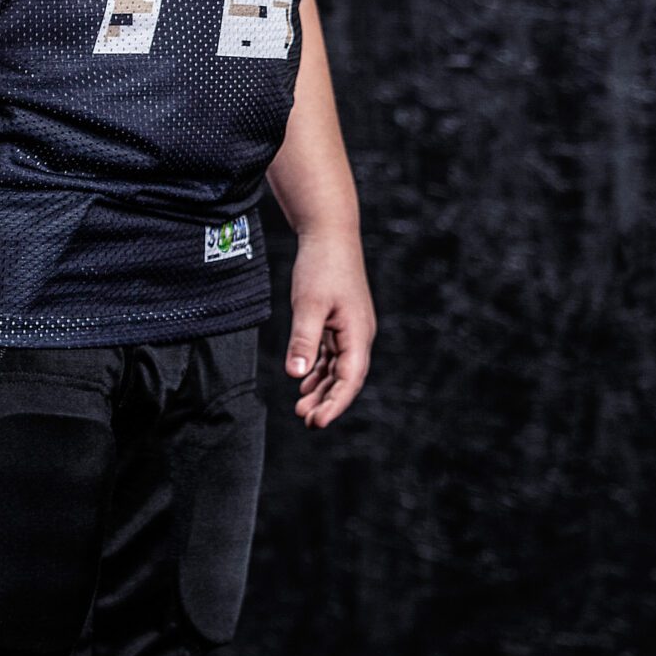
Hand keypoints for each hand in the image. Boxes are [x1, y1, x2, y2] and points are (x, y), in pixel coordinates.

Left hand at [284, 226, 374, 427]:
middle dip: (328, 401)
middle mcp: (359, 335)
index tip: (317, 422)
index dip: (335, 404)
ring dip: (322, 389)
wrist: (329, 233)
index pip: (350, 379)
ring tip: (301, 408)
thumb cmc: (322, 266)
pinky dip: (319, 371)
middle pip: (346, 378)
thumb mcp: (309, 305)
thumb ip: (304, 340)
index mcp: (358, 333)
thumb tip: (296, 374)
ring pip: (338, 368)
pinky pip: (331, 355)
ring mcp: (350, 329)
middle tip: (306, 421)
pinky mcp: (340, 322)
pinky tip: (304, 382)